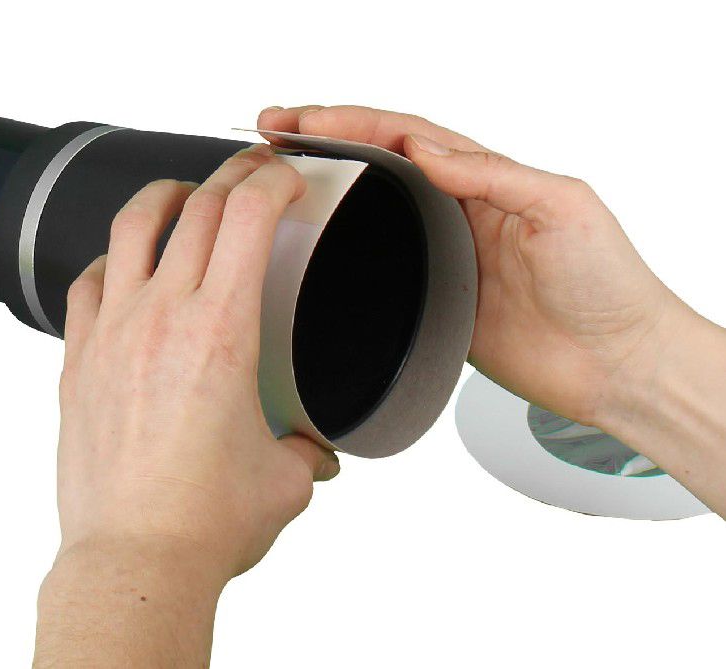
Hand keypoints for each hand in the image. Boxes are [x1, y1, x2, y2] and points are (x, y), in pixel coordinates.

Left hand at [36, 145, 339, 665]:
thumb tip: (314, 452)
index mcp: (222, 331)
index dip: (273, 179)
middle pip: (196, 206)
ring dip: (165, 195)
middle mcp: (162, 317)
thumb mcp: (284, 479)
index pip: (247, 216)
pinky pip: (88, 281)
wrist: (135, 556)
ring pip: (131, 225)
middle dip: (233, 174)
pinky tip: (125, 265)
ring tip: (184, 193)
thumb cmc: (204, 518)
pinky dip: (113, 257)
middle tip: (252, 173)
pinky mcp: (79, 359)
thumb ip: (307, 453)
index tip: (288, 178)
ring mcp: (113, 333)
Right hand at [257, 106, 691, 427]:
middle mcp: (462, 213)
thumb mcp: (563, 208)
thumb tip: (426, 151)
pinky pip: (387, 273)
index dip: (352, 122)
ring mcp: (448, 258)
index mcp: (490, 181)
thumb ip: (493, 175)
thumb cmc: (608, 285)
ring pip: (377, 214)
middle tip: (274, 133)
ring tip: (284, 177)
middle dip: (326, 143)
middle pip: (381, 166)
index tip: (303, 120)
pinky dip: (351, 257)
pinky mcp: (441, 303)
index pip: (408, 137)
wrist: (616, 365)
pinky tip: (324, 250)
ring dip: (332, 191)